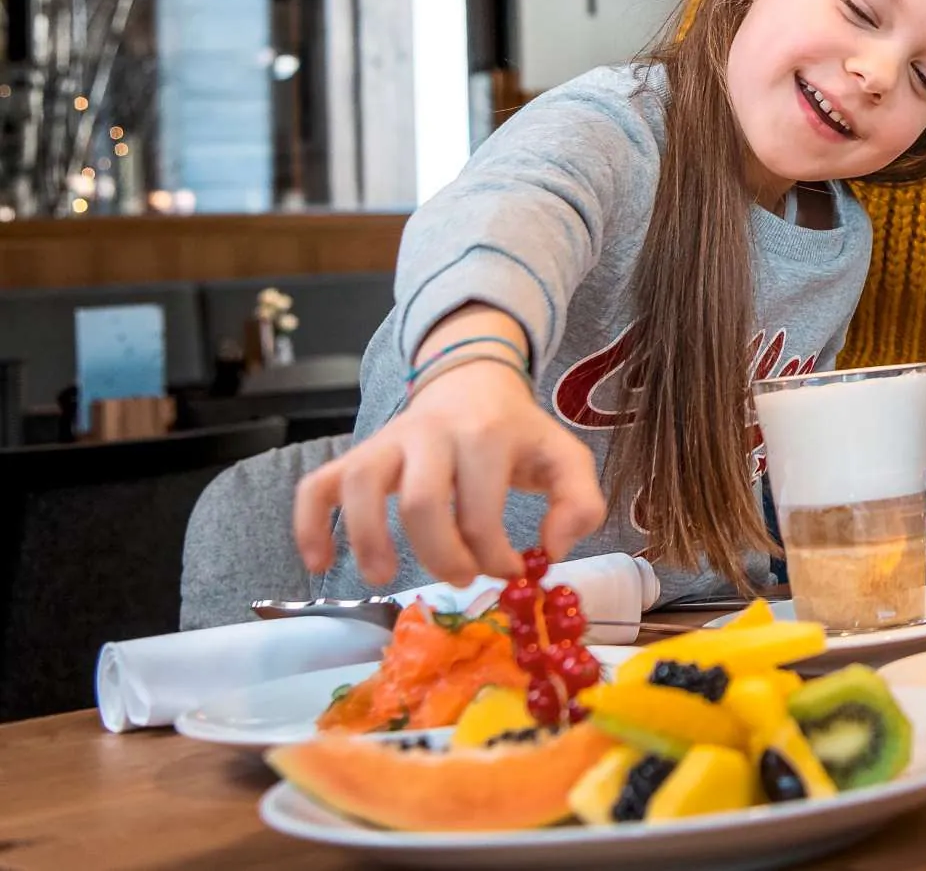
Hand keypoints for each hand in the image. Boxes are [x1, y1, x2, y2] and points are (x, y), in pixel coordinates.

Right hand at [294, 355, 606, 586]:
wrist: (473, 384)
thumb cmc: (518, 435)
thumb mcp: (565, 459)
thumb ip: (580, 504)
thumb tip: (549, 552)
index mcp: (487, 436)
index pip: (482, 511)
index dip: (494, 555)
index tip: (509, 571)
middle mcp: (432, 433)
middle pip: (421, 502)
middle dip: (440, 554)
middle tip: (461, 578)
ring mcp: (388, 441)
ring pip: (361, 485)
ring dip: (367, 538)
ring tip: (383, 577)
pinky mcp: (357, 453)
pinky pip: (318, 485)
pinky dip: (309, 524)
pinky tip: (318, 564)